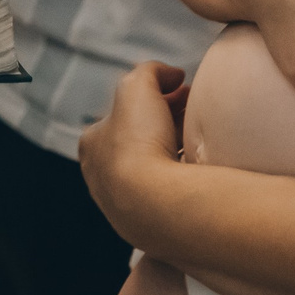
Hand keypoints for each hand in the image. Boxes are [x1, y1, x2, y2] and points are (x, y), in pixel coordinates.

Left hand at [78, 61, 187, 249]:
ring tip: (202, 139)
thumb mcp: (138, 85)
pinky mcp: (150, 223)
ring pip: (155, 168)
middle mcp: (102, 176)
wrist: (153, 203)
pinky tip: (199, 170)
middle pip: (141, 139)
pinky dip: (182, 178)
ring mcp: (124, 204)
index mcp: (91, 143)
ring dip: (176, 149)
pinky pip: (168, 194)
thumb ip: (151, 71)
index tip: (182, 90)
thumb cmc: (137, 141)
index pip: (125, 112)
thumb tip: (172, 74)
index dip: (156, 96)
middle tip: (195, 111)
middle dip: (167, 120)